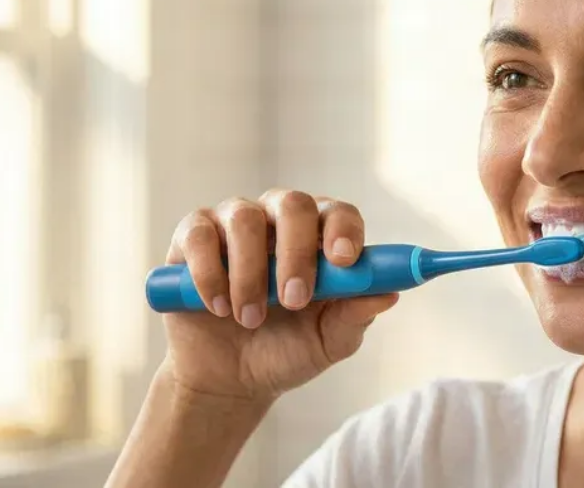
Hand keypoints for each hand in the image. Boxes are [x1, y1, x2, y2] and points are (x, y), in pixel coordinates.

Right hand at [158, 190, 397, 402]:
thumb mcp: (329, 343)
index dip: (343, 230)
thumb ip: (356, 317)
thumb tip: (390, 294)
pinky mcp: (192, 237)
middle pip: (293, 204)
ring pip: (244, 219)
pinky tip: (217, 307)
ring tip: (250, 319)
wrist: (229, 379)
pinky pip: (199, 235)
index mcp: (320, 238)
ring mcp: (234, 223)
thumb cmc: (287, 351)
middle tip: (294, 299)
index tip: (342, 261)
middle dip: (296, 252)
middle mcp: (279, 220)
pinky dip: (209, 273)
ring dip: (250, 274)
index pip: (339, 213)